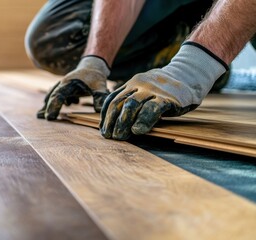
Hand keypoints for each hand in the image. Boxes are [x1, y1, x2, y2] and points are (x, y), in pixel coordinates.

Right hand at [37, 56, 109, 119]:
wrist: (93, 66)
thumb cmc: (96, 77)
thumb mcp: (100, 86)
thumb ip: (100, 97)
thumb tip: (100, 111)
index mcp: (69, 82)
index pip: (58, 95)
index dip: (54, 106)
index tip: (50, 117)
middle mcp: (63, 83)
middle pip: (53, 95)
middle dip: (48, 106)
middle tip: (45, 118)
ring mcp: (63, 86)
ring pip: (54, 95)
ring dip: (49, 104)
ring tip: (41, 114)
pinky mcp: (66, 89)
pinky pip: (58, 95)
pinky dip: (56, 102)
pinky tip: (59, 110)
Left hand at [100, 42, 227, 139]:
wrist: (188, 75)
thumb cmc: (162, 90)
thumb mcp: (144, 90)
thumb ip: (132, 100)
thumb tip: (115, 122)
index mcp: (131, 83)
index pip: (112, 99)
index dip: (105, 116)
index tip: (103, 129)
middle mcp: (139, 85)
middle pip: (119, 103)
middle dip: (112, 121)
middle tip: (110, 136)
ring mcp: (152, 90)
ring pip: (131, 105)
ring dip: (123, 122)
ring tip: (120, 136)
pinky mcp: (167, 98)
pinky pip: (152, 110)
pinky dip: (143, 121)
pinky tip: (137, 131)